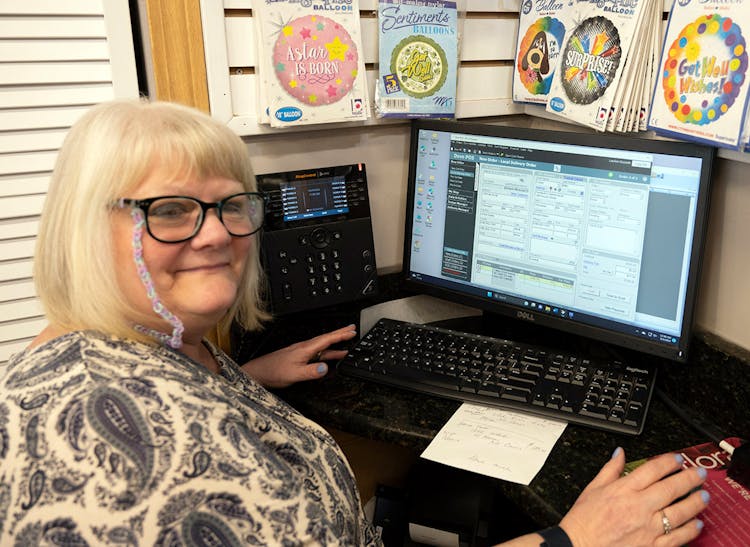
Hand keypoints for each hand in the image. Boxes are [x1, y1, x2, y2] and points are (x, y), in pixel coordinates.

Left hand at [240, 324, 356, 387]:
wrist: (259, 372)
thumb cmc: (273, 371)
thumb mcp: (294, 374)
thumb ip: (310, 371)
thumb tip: (325, 368)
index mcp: (305, 349)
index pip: (326, 339)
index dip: (340, 335)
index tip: (351, 331)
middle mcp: (304, 348)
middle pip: (326, 339)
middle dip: (340, 334)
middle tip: (352, 330)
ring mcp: (302, 353)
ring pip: (323, 347)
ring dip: (335, 345)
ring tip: (347, 344)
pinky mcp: (299, 358)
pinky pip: (317, 354)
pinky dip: (327, 353)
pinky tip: (331, 358)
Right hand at [558, 447, 708, 546]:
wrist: (579, 546)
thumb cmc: (584, 520)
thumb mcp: (593, 488)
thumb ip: (610, 469)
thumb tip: (619, 453)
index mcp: (623, 489)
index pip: (652, 470)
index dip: (669, 461)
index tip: (678, 459)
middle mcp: (638, 506)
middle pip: (671, 488)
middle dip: (690, 478)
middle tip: (700, 473)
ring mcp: (648, 527)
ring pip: (679, 512)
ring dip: (695, 502)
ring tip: (704, 496)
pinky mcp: (652, 546)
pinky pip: (677, 537)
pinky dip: (690, 530)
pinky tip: (696, 523)